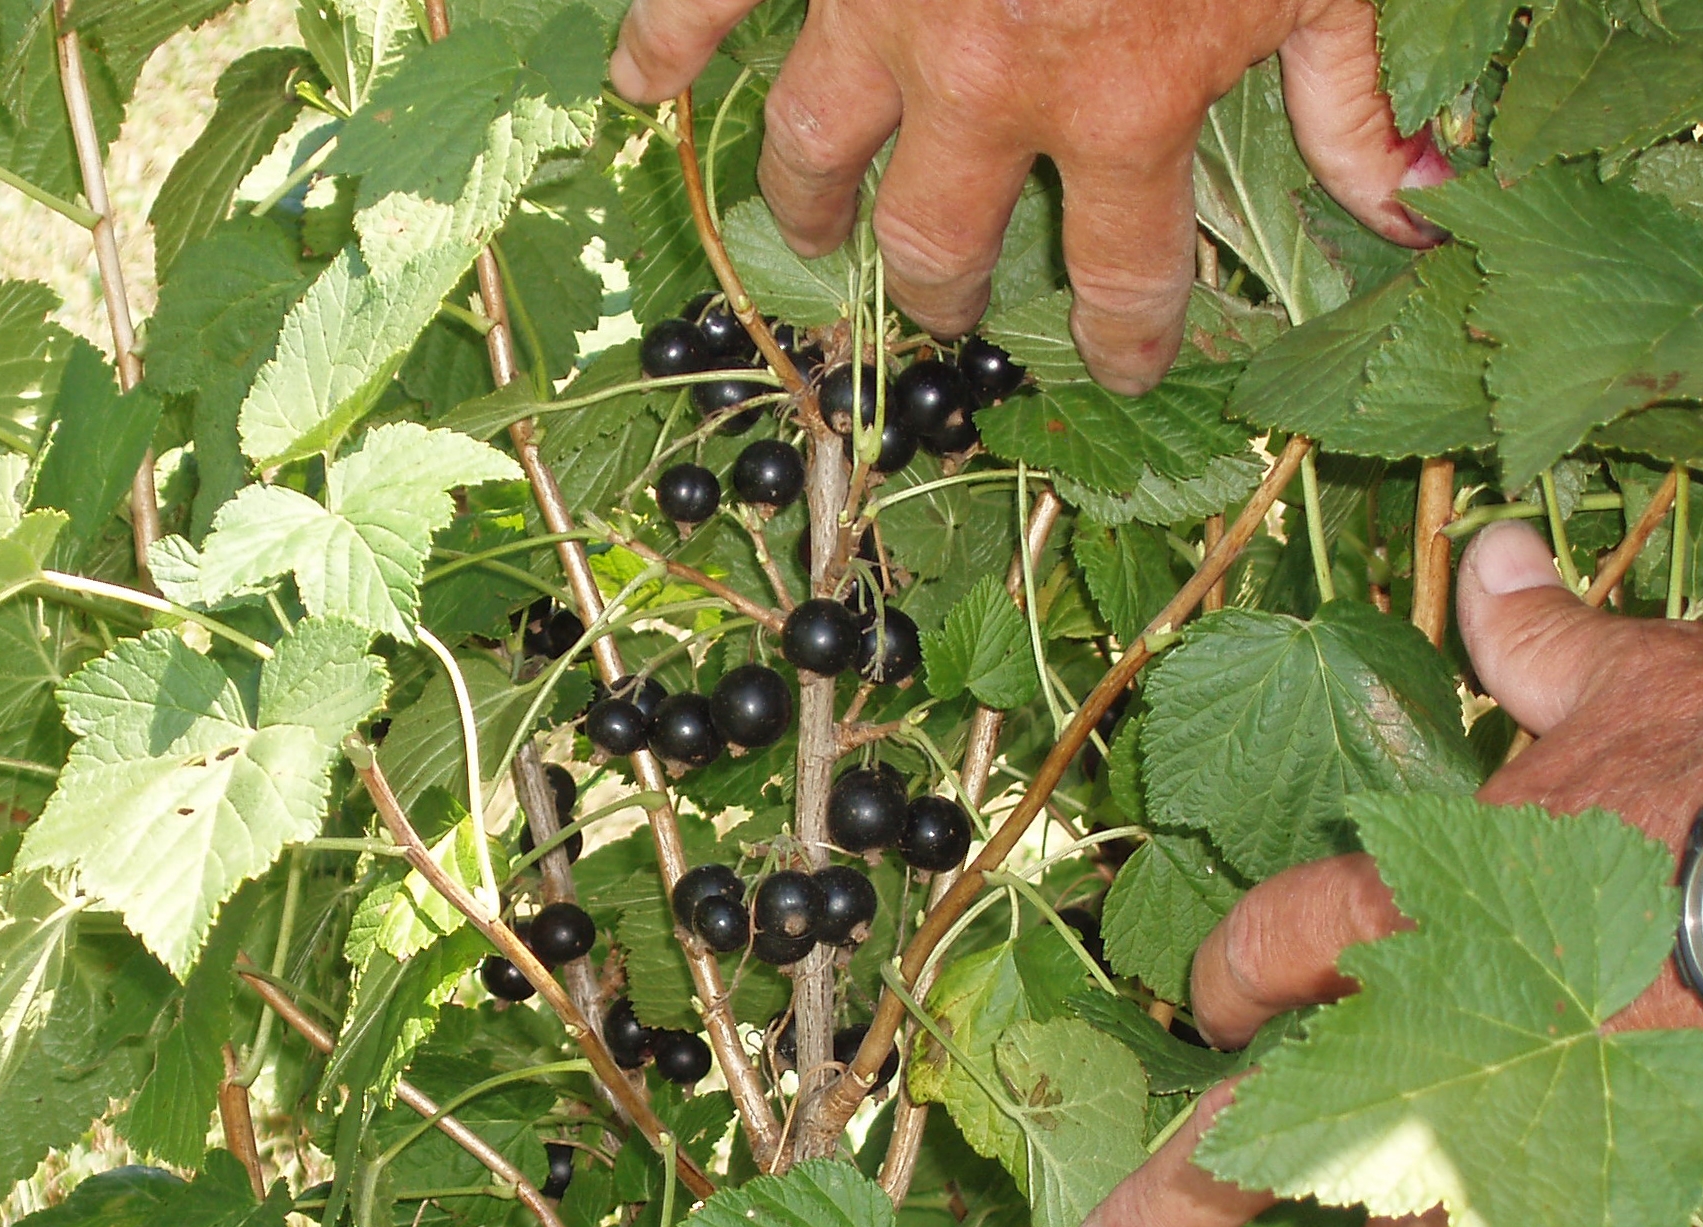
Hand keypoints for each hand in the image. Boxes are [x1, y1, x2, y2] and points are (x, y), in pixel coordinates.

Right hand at [609, 0, 1448, 392]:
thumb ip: (1358, 93)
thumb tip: (1410, 212)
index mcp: (1125, 103)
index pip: (1126, 280)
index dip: (1129, 342)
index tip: (1125, 367)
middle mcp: (987, 85)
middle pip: (944, 246)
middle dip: (949, 298)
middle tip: (949, 315)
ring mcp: (882, 6)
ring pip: (818, 151)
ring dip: (813, 208)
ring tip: (812, 235)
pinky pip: (707, 1)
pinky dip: (661, 45)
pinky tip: (638, 89)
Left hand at [1066, 519, 1702, 1226]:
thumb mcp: (1640, 686)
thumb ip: (1543, 649)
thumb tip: (1498, 562)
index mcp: (1415, 908)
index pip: (1269, 949)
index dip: (1229, 979)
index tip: (1214, 1010)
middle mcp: (1437, 1041)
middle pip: (1267, 1146)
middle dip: (1178, 1209)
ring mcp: (1527, 1145)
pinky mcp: (1638, 1218)